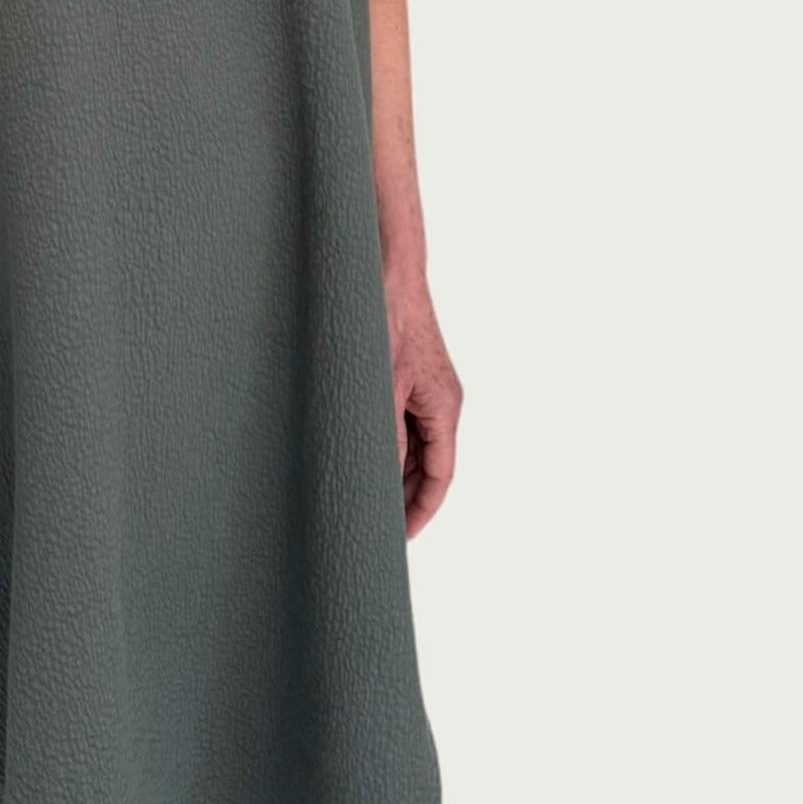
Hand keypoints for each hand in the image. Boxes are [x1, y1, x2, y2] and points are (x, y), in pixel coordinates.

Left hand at [385, 280, 461, 538]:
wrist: (382, 265)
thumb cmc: (384, 317)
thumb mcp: (381, 385)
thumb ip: (384, 436)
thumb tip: (380, 482)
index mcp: (444, 406)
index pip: (441, 476)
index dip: (421, 511)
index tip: (398, 538)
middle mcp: (439, 400)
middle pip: (429, 465)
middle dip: (405, 496)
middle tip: (374, 525)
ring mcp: (423, 387)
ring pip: (413, 444)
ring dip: (393, 470)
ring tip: (363, 498)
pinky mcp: (405, 373)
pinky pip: (399, 421)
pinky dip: (385, 442)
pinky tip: (358, 453)